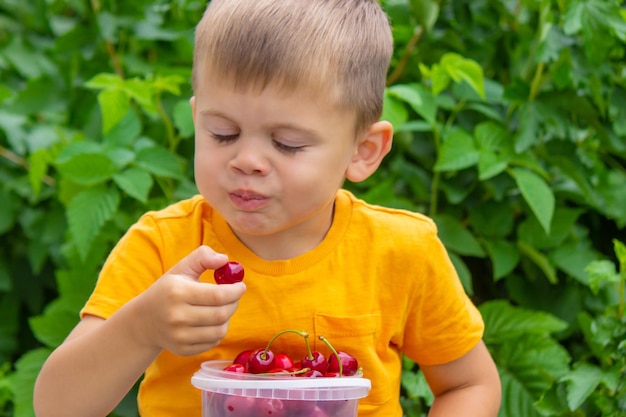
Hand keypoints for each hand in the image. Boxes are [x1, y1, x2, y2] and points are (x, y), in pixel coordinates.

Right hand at [131, 246, 245, 355]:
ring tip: (222, 309)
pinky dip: (218, 331)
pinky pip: (213, 342)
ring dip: (227, 318)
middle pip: (221, 314)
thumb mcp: (181, 268)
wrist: (144, 320)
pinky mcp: (183, 350)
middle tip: (234, 297)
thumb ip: (202, 257)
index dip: (235, 291)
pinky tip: (211, 322)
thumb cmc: (168, 290)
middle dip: (234, 303)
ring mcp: (179, 336)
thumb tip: (225, 260)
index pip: (218, 295)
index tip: (240, 286)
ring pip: (220, 330)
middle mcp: (177, 316)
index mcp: (178, 293)